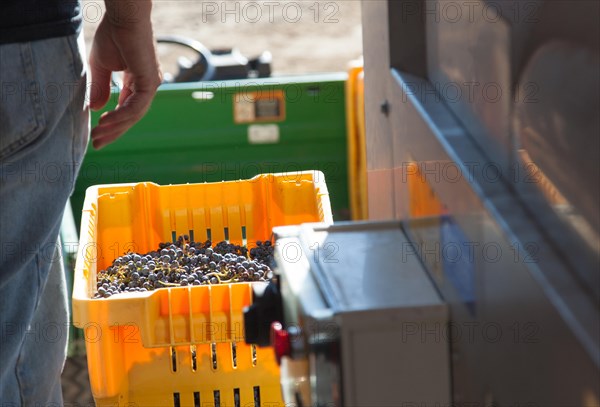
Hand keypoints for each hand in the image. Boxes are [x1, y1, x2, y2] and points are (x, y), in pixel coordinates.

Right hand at [89, 6, 160, 148]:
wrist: (123, 18)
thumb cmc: (113, 36)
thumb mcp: (101, 67)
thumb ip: (100, 88)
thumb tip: (95, 109)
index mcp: (138, 82)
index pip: (127, 109)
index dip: (113, 123)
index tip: (98, 135)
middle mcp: (147, 86)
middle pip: (132, 116)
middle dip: (114, 132)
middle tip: (98, 144)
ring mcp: (150, 84)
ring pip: (134, 115)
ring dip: (115, 127)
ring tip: (98, 136)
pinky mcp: (149, 82)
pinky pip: (136, 106)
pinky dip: (121, 116)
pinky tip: (106, 122)